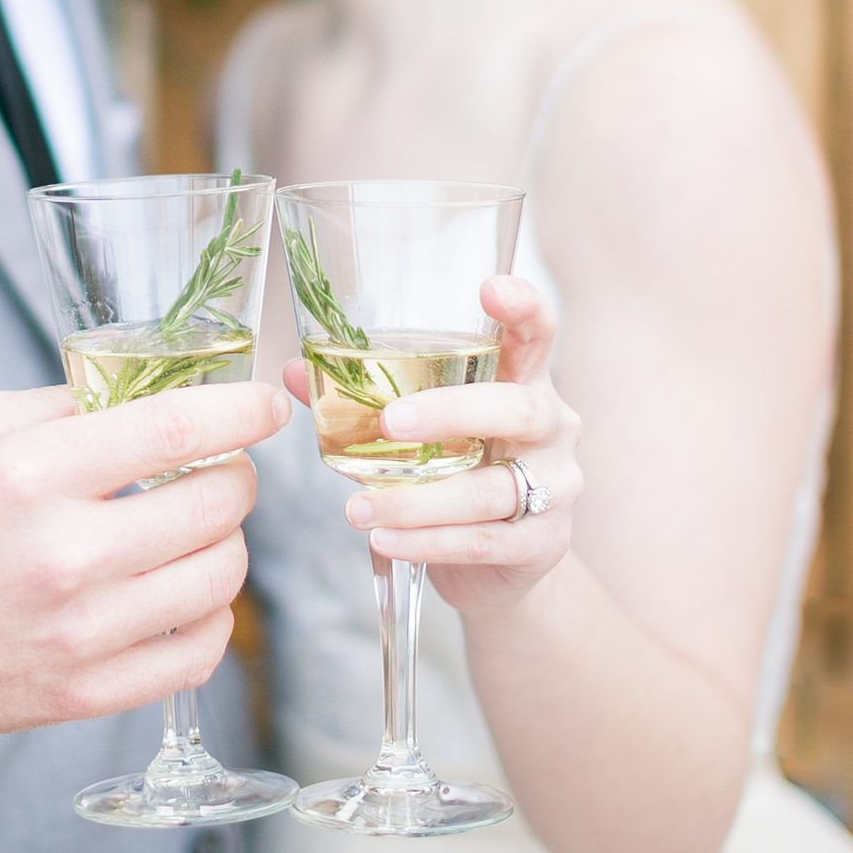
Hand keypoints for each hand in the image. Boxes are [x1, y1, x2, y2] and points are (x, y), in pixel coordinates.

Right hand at [0, 379, 290, 741]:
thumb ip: (52, 403)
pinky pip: (197, 654)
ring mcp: (79, 632)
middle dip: (235, 478)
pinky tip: (180, 594)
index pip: (177, 428)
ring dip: (224, 546)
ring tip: (192, 532)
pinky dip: (209, 619)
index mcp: (29, 472)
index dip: (241, 411)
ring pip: (220, 579)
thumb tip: (142, 392)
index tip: (266, 405)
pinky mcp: (84, 693)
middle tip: (218, 471)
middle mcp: (63, 554)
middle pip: (216, 505)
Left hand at [284, 276, 580, 619]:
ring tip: (358, 509)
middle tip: (390, 423)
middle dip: (452, 412)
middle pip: (519, 409)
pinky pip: (484, 540)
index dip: (523, 307)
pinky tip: (385, 540)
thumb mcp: (425, 431)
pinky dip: (429, 542)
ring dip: (419, 501)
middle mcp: (551, 427)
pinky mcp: (543, 543)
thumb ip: (369, 401)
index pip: (537, 333)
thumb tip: (297, 372)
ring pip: (491, 490)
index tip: (491, 289)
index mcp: (525, 382)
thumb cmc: (459, 472)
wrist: (499, 563)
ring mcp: (556, 486)